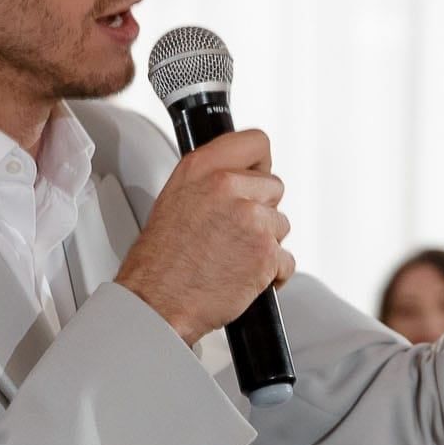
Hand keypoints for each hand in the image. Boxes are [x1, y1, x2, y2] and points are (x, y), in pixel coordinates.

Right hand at [116, 130, 293, 347]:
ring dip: (265, 243)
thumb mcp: (175, 200)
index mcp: (202, 168)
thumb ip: (210, 182)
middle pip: (274, 186)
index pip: (255, 143)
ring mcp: (250, 218)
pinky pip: (286, 259)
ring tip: (233, 256)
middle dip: (261, 210)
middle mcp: (226, 186)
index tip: (258, 175)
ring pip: (281, 224)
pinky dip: (271, 273)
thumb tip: (237, 178)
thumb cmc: (161, 261)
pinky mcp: (266, 251)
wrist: (158, 302)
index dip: (260, 164)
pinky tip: (243, 275)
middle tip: (235, 231)